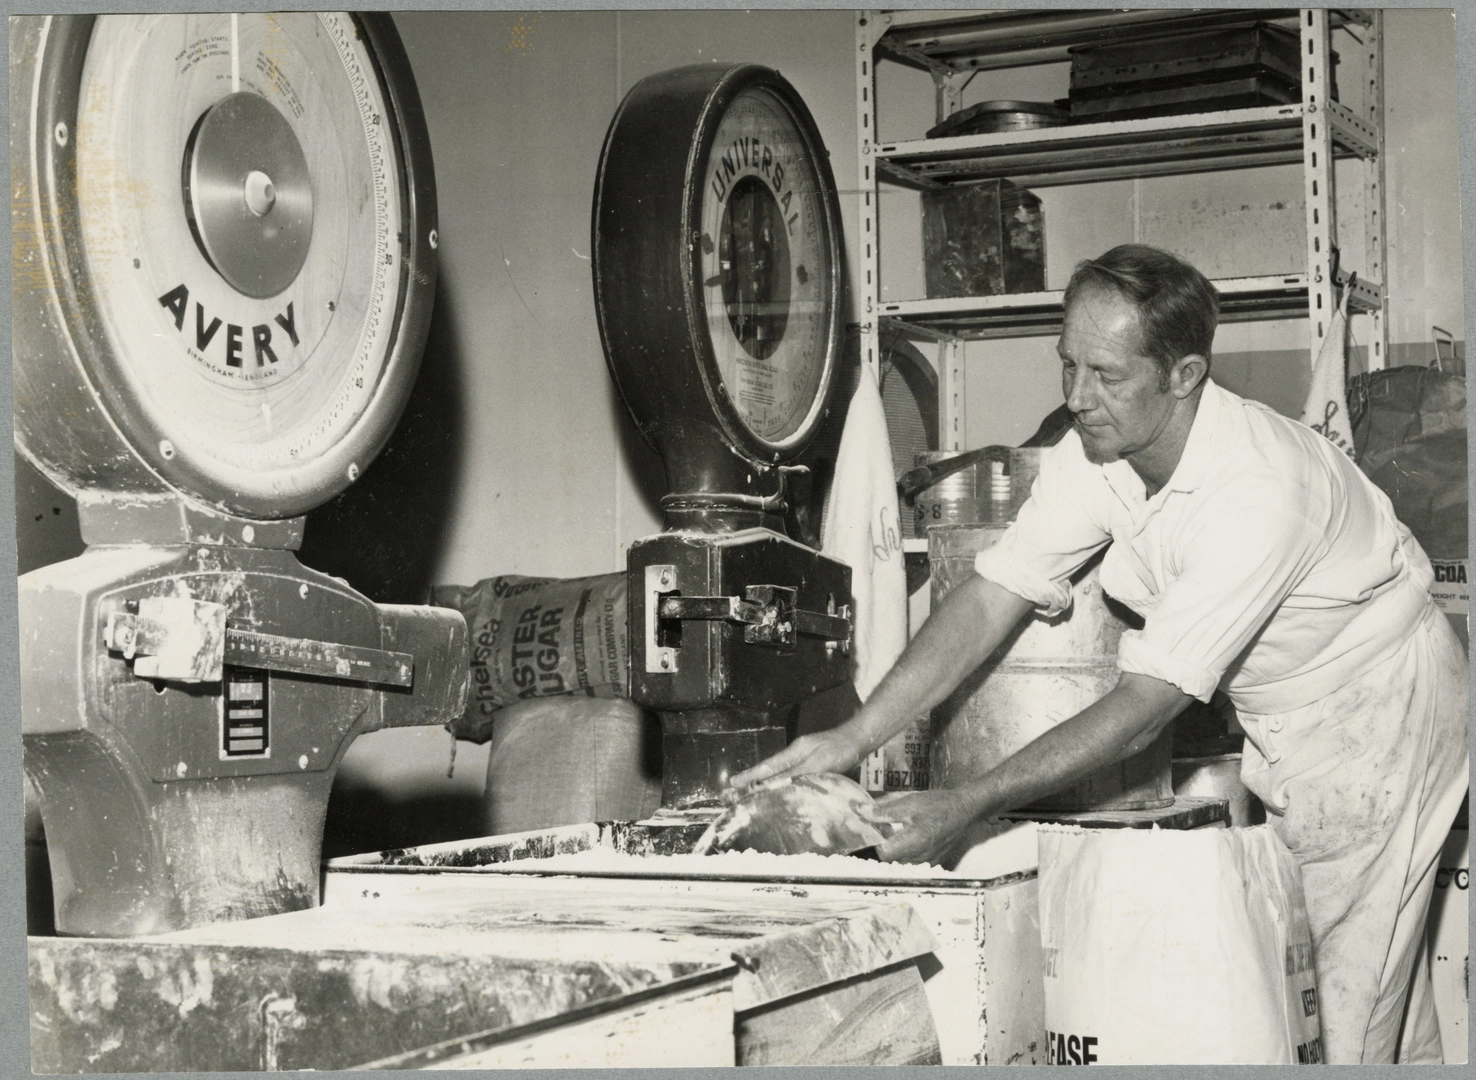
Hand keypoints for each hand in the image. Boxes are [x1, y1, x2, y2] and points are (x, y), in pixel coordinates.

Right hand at [728, 727, 866, 790]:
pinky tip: (783, 793)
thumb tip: (776, 785)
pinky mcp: (815, 766)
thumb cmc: (841, 750)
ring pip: (782, 774)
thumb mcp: (818, 763)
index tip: (733, 783)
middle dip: (754, 781)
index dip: (750, 776)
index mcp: (795, 752)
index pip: (768, 767)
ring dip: (768, 784)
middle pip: (771, 770)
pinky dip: (784, 785)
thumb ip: (797, 774)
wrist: (860, 740)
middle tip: (735, 792)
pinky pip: (794, 777)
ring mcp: (806, 760)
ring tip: (752, 795)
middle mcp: (797, 755)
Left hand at [869, 788, 978, 865]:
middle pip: (890, 860)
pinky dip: (905, 852)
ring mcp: (927, 862)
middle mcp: (920, 858)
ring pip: (900, 862)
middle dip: (881, 846)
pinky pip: (912, 861)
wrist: (964, 809)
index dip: (872, 843)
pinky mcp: (932, 861)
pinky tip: (905, 837)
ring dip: (893, 849)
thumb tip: (859, 811)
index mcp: (913, 844)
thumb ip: (882, 811)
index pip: (882, 854)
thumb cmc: (938, 805)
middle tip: (877, 830)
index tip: (869, 830)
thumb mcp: (908, 803)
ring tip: (891, 832)